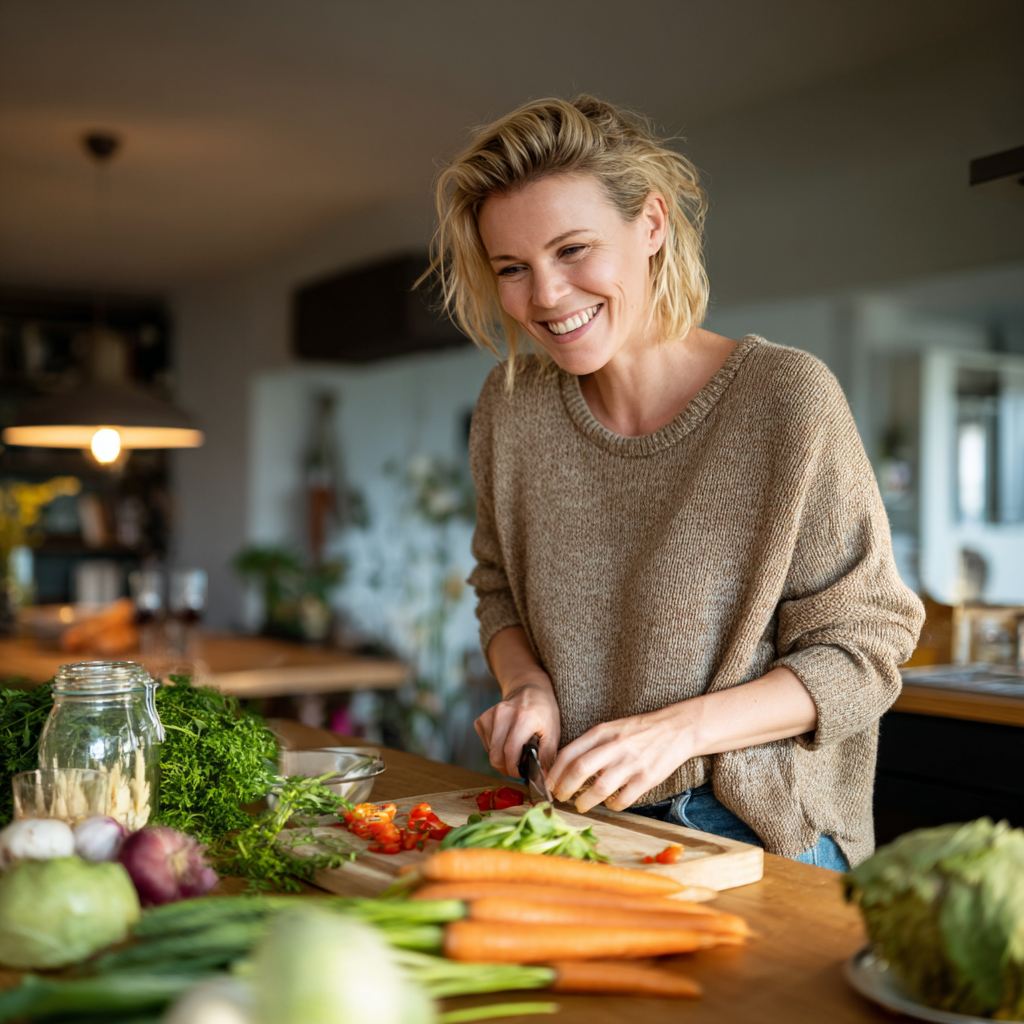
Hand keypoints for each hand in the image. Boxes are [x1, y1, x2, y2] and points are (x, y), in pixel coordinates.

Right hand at [474, 674, 560, 778]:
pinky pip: (485, 744)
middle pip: (495, 756)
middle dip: (506, 769)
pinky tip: (506, 741)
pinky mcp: (481, 719)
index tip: (522, 773)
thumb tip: (540, 778)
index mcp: (523, 717)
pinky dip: (495, 749)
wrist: (529, 689)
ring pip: (490, 752)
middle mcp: (503, 714)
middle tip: (516, 769)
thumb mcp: (553, 732)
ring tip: (514, 751)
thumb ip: (546, 756)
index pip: (510, 752)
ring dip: (501, 758)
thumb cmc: (543, 712)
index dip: (514, 769)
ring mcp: (490, 715)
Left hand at [546, 705, 696, 813]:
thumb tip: (565, 767)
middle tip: (560, 798)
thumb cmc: (639, 731)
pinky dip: (613, 805)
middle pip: (580, 770)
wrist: (676, 729)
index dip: (554, 773)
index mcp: (602, 732)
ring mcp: (631, 762)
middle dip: (564, 788)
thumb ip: (590, 745)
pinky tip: (610, 803)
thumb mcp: (611, 729)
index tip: (549, 785)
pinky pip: (624, 798)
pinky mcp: (647, 778)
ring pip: (600, 787)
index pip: (569, 753)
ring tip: (581, 805)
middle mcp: (614, 746)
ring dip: (585, 801)